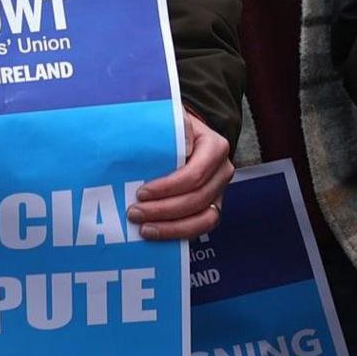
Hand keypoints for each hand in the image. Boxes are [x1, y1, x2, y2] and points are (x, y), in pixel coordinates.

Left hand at [129, 111, 232, 240]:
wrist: (180, 138)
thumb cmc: (171, 131)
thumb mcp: (170, 121)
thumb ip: (174, 127)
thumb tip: (180, 144)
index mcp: (215, 147)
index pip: (195, 174)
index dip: (168, 188)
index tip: (141, 193)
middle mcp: (222, 171)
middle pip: (198, 198)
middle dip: (164, 210)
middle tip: (134, 213)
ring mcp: (219, 192)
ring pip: (204, 218)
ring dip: (172, 227)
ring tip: (144, 229)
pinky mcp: (211, 208)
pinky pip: (201, 228)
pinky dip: (179, 234)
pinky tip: (157, 234)